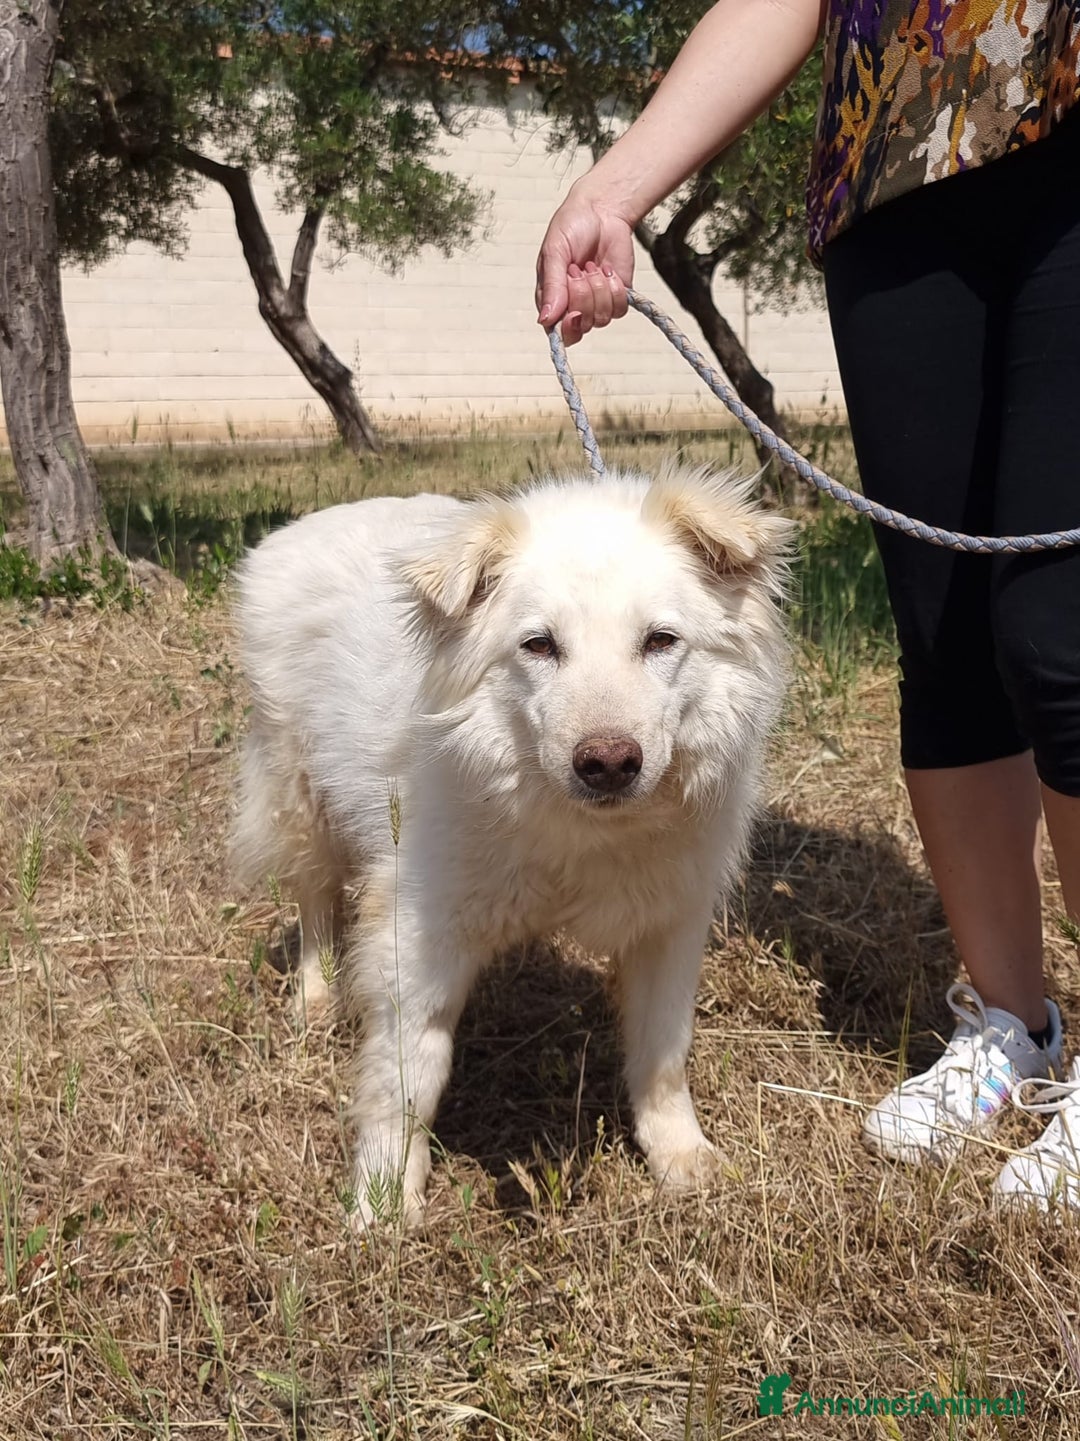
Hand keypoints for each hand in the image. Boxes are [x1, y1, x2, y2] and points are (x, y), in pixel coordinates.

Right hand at [535, 188, 632, 345]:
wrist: (602, 210)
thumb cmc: (572, 226)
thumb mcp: (554, 252)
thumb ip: (552, 286)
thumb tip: (545, 320)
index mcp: (552, 299)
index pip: (558, 331)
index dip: (567, 326)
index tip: (572, 311)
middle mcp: (573, 306)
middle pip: (581, 326)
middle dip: (583, 296)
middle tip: (578, 269)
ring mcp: (596, 303)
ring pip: (601, 319)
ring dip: (599, 289)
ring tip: (593, 266)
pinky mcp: (617, 297)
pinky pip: (619, 310)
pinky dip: (616, 289)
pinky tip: (607, 270)